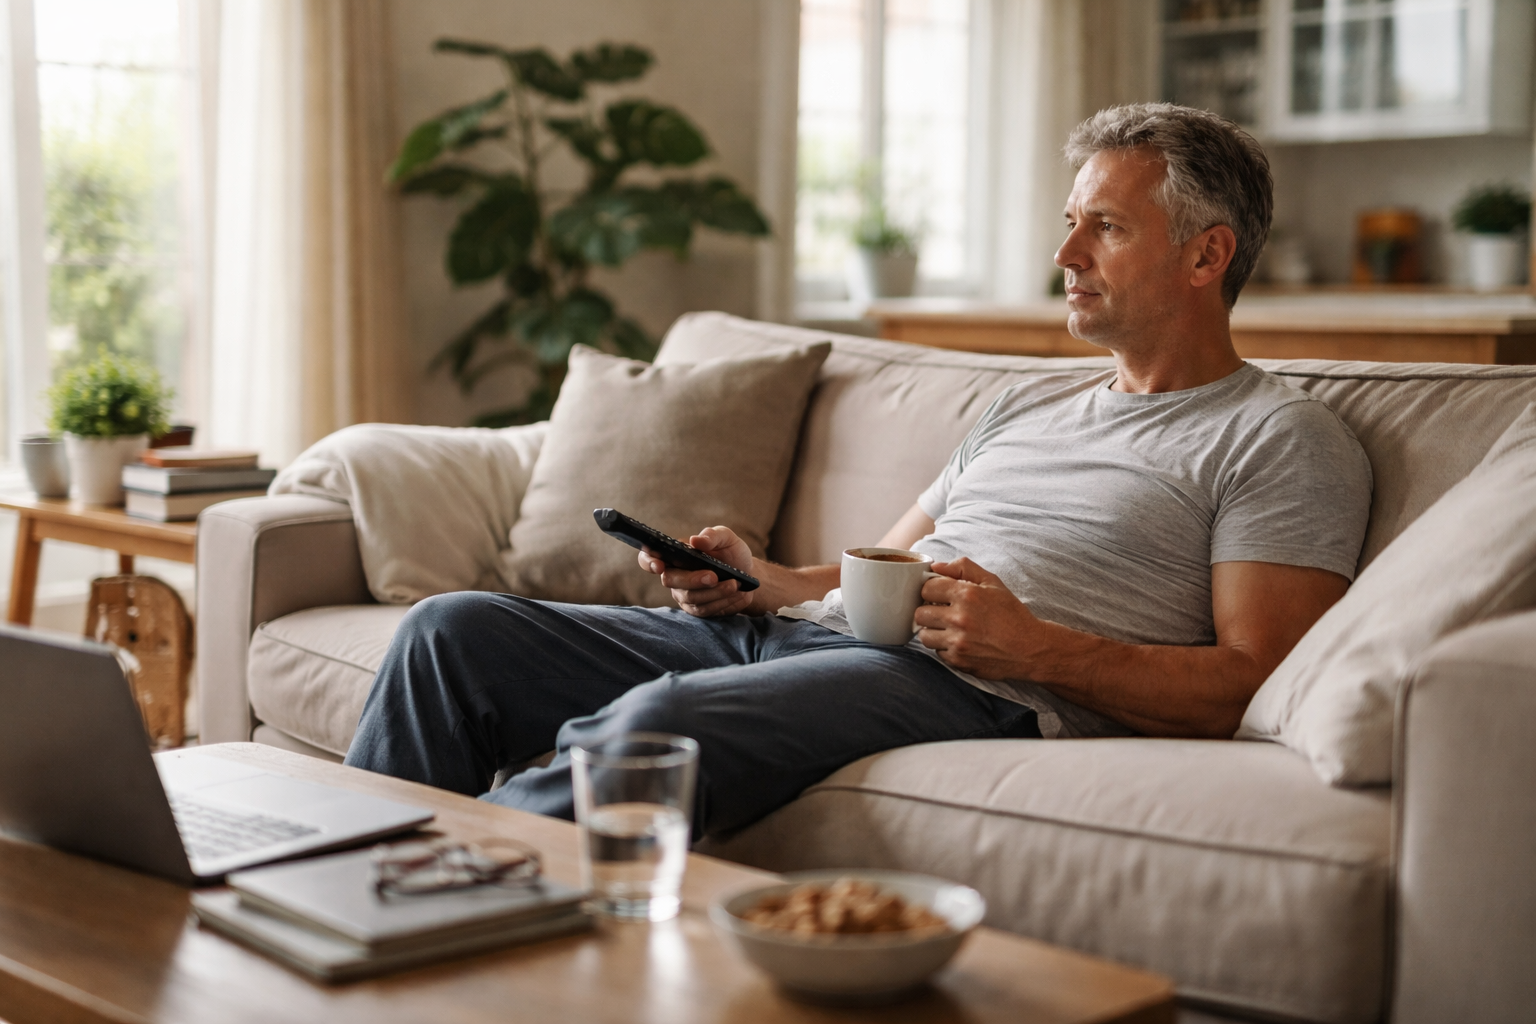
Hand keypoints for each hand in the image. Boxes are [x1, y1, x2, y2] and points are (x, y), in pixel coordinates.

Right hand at [637, 525, 755, 617]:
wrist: (748, 574)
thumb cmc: (732, 552)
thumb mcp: (727, 538)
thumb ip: (713, 536)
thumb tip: (696, 540)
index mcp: (676, 554)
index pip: (649, 557)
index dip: (649, 561)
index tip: (660, 566)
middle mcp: (675, 575)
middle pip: (671, 581)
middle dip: (692, 580)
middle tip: (714, 576)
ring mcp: (684, 594)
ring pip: (691, 598)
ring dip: (714, 592)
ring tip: (735, 584)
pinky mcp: (698, 609)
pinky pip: (705, 610)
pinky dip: (723, 602)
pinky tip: (738, 594)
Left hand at [913, 558, 1051, 679]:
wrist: (1030, 648)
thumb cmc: (1011, 614)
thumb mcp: (993, 583)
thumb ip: (963, 568)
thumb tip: (935, 566)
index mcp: (966, 595)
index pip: (926, 588)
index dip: (932, 591)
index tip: (940, 596)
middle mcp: (959, 618)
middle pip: (920, 613)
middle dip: (929, 611)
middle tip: (943, 613)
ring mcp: (957, 641)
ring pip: (924, 635)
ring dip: (933, 631)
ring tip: (949, 628)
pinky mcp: (958, 660)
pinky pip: (937, 652)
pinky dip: (944, 647)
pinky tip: (960, 642)